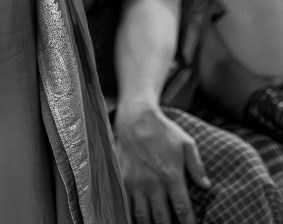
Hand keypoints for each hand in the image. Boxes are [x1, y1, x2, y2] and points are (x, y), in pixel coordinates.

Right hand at [115, 102, 209, 223]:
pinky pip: (127, 205)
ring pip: (143, 217)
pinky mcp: (123, 180)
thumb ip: (197, 166)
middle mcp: (153, 183)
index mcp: (171, 175)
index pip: (182, 210)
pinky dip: (133, 216)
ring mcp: (136, 183)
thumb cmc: (163, 131)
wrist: (136, 118)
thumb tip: (207, 186)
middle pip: (162, 219)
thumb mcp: (186, 143)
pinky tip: (141, 219)